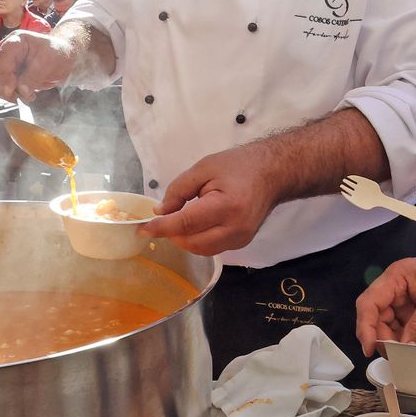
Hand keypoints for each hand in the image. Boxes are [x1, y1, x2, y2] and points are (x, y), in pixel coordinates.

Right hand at [0, 31, 75, 102]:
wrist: (63, 57)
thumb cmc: (57, 53)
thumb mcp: (48, 63)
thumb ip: (33, 76)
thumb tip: (21, 90)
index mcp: (15, 42)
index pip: (2, 60)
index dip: (4, 76)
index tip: (11, 90)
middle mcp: (6, 52)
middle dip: (5, 88)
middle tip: (19, 98)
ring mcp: (6, 64)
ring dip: (9, 94)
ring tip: (27, 97)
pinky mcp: (9, 75)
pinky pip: (3, 88)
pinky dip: (12, 95)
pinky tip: (25, 96)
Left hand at [140, 145, 280, 255]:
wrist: (273, 173)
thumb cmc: (239, 166)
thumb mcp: (204, 167)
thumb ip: (179, 190)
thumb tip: (161, 213)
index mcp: (226, 206)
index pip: (186, 223)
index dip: (161, 228)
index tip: (142, 230)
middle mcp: (236, 229)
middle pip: (192, 243)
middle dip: (172, 234)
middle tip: (164, 218)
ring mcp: (240, 239)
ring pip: (201, 250)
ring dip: (184, 239)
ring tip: (181, 220)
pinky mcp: (242, 243)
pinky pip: (212, 248)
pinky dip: (198, 240)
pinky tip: (196, 225)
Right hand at [355, 255, 415, 355]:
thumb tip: (404, 351)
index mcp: (396, 277)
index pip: (369, 303)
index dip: (366, 327)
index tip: (370, 349)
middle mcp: (394, 285)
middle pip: (375, 314)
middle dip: (380, 336)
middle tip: (393, 356)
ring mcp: (402, 296)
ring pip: (386, 322)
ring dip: (391, 339)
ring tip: (401, 356)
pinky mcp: (412, 306)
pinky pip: (400, 324)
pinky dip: (402, 338)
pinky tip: (408, 349)